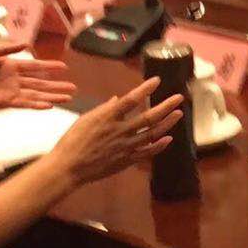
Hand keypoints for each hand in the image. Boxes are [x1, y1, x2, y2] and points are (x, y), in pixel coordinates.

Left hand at [0, 43, 75, 115]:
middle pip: (40, 83)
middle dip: (56, 86)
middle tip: (73, 88)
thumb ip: (7, 48)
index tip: (64, 68)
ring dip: (51, 97)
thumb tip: (26, 44)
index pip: (35, 66)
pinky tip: (49, 105)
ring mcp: (9, 91)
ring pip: (36, 95)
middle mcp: (13, 79)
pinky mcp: (3, 102)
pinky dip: (37, 105)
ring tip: (68, 98)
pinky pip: (24, 103)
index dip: (49, 67)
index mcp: (10, 65)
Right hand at [43, 77, 182, 188]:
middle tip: (179, 97)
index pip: (131, 100)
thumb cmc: (72, 141)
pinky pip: (146, 152)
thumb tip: (118, 100)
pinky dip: (159, 146)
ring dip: (167, 123)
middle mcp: (120, 130)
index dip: (145, 89)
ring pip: (152, 134)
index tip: (157, 80)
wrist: (68, 167)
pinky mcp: (126, 160)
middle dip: (165, 106)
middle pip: (148, 117)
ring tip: (178, 114)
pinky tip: (168, 139)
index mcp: (107, 117)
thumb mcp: (85, 119)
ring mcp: (125, 146)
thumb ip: (104, 109)